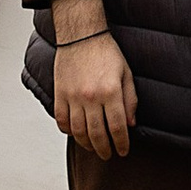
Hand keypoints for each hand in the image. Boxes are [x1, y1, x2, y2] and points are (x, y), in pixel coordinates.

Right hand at [51, 0, 136, 156]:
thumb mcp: (126, 74)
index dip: (121, 143)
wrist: (81, 34)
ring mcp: (73, 97)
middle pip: (97, 134)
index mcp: (110, 91)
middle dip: (104, 149)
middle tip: (108, 155)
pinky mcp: (60, 94)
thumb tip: (130, 124)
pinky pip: (62, 120)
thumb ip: (130, 100)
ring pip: (78, 132)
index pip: (117, 127)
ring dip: (87, 144)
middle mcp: (91, 97)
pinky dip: (68, 131)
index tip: (123, 151)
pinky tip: (75, 134)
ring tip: (93, 148)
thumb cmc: (106, 52)